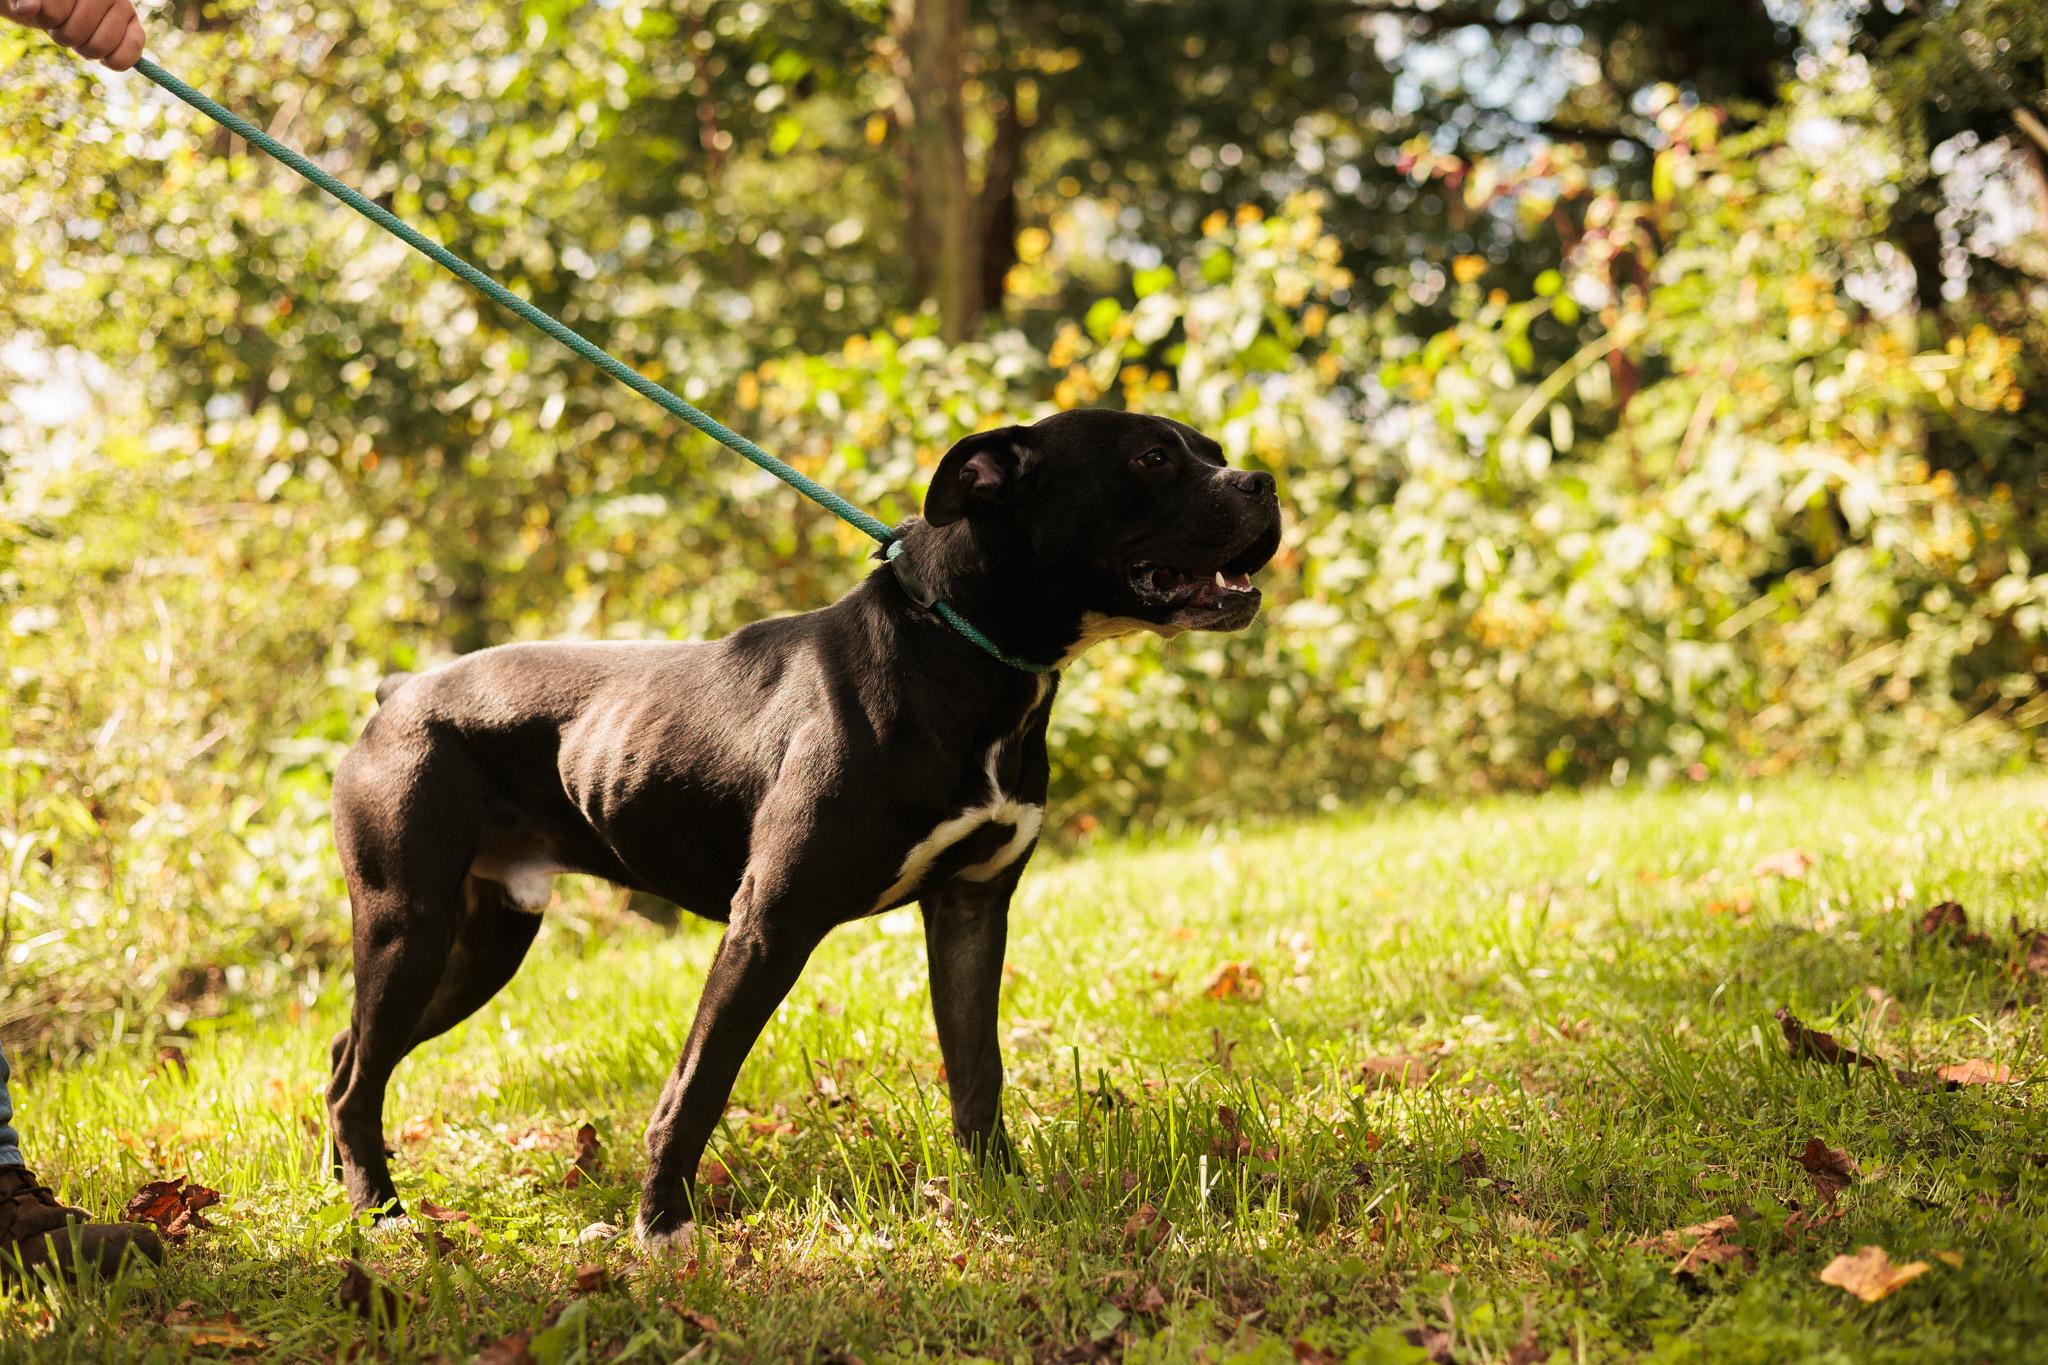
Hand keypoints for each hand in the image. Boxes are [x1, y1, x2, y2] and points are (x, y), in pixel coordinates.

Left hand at [5, 0, 144, 71]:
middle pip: (76, 32)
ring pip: (99, 46)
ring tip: (82, 38)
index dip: (47, 20)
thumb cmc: (46, 1)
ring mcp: (124, 7)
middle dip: (65, 37)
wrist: (65, 5)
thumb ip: (23, 0)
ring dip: (84, 50)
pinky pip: (130, 51)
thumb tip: (26, 9)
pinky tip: (105, 59)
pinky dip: (115, 62)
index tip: (45, 14)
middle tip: (64, 28)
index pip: (55, 12)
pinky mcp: (136, 27)